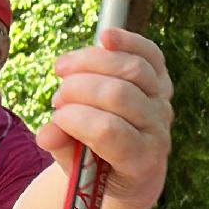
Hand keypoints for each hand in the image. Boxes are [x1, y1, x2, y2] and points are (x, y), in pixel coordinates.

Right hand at [38, 28, 173, 208]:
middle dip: (78, 90)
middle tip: (58, 98)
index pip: (108, 131)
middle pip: (118, 94)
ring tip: (64, 70)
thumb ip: (62, 150)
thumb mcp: (77, 170)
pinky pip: (150, 54)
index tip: (56, 117)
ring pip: (132, 69)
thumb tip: (46, 134)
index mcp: (139, 161)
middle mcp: (157, 130)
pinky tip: (103, 37)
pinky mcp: (163, 81)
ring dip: (90, 62)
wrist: (133, 170)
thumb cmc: (99, 169)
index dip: (76, 118)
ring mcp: (163, 104)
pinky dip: (127, 41)